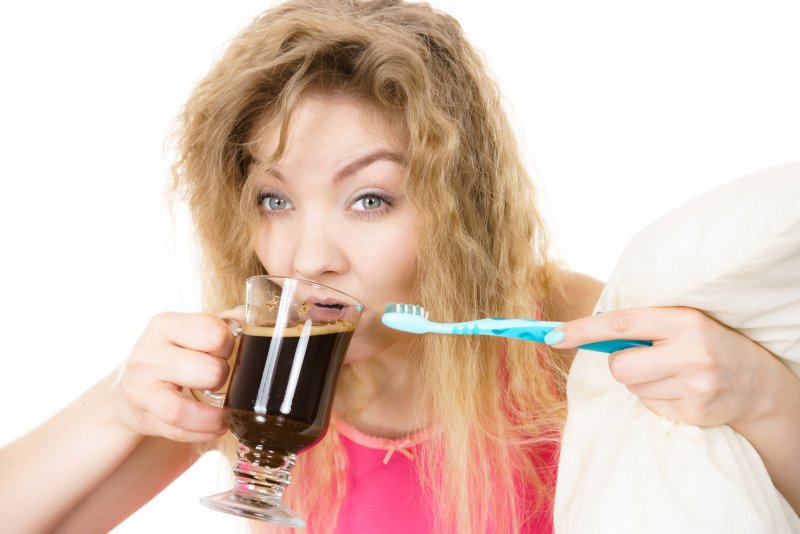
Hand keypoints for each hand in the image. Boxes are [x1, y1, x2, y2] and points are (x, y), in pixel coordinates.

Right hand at [111, 311, 236, 441]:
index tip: (224, 350)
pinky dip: (203, 432)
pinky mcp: (142, 414)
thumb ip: (225, 322)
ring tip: (223, 413)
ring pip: (180, 410)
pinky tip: (215, 426)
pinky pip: (177, 431)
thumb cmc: (175, 354)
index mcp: (166, 324)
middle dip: (222, 377)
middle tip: (219, 378)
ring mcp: (140, 386)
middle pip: (207, 371)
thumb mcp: (193, 332)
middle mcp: (147, 353)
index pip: (212, 332)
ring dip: (212, 415)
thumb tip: (253, 318)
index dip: (228, 344)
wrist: (135, 385)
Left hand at [547, 307, 781, 427]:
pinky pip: (648, 405)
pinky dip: (656, 398)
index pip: (621, 323)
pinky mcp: (694, 412)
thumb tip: (578, 334)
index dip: (583, 330)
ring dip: (642, 382)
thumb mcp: (679, 323)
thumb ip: (638, 326)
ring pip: (632, 388)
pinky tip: (680, 390)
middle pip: (619, 366)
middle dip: (622, 364)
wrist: (755, 381)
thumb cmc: (702, 343)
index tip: (552, 335)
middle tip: (646, 358)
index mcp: (683, 320)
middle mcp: (691, 352)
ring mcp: (695, 386)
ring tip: (671, 373)